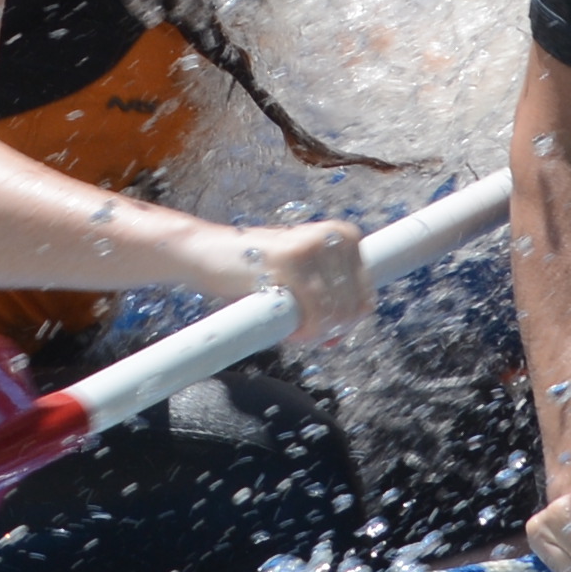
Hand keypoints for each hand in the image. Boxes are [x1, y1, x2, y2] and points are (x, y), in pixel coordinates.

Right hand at [241, 218, 372, 346]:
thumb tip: (339, 336)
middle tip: (298, 329)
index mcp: (343, 235)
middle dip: (328, 331)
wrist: (205, 252)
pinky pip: (317, 313)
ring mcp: (313, 244)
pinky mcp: (292, 259)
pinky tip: (285, 326)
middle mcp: (333, 235)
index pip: (365, 299)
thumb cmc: (252, 271)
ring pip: (337, 314)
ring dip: (314, 333)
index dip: (343, 324)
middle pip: (354, 309)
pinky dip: (304, 331)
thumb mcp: (301, 278)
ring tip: (288, 325)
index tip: (318, 329)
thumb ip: (328, 300)